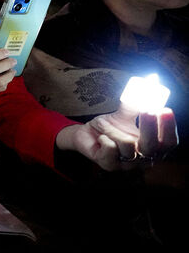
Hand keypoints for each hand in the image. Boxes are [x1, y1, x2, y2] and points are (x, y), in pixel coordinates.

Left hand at [56, 106, 177, 170]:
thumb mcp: (124, 115)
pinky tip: (101, 137)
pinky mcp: (110, 165)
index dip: (168, 128)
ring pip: (127, 144)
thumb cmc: (109, 126)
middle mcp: (143, 159)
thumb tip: (146, 89)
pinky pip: (110, 148)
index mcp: (152, 148)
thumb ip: (135, 106)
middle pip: (152, 146)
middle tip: (147, 109)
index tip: (165, 110)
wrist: (85, 134)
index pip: (168, 142)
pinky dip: (104, 136)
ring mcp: (127, 165)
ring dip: (113, 128)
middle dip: (150, 126)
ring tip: (104, 123)